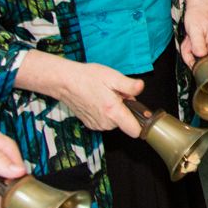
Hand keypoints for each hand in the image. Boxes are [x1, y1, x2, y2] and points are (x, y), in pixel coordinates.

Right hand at [20, 52, 144, 133]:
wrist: (65, 82)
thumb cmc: (88, 78)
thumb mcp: (112, 76)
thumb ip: (129, 85)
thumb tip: (141, 87)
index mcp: (113, 112)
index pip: (135, 131)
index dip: (142, 122)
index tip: (141, 112)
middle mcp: (105, 122)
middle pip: (126, 122)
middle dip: (126, 109)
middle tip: (116, 94)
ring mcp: (97, 125)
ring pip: (116, 121)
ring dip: (115, 110)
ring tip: (106, 96)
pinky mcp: (91, 124)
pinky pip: (106, 121)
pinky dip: (106, 113)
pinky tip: (98, 101)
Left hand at [180, 0, 207, 67]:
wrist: (199, 5)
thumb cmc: (199, 15)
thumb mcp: (195, 30)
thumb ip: (198, 46)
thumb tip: (200, 57)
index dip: (197, 63)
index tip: (192, 52)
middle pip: (201, 64)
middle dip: (190, 54)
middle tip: (189, 41)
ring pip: (195, 59)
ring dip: (188, 50)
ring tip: (190, 38)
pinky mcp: (205, 47)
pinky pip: (194, 53)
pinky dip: (188, 48)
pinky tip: (190, 39)